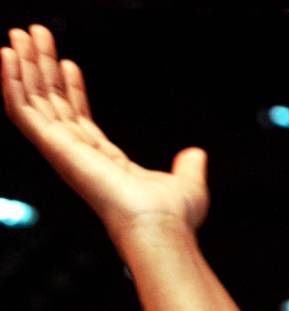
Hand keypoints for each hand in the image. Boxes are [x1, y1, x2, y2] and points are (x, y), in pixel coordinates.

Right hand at [2, 23, 208, 239]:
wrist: (160, 223)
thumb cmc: (171, 215)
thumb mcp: (186, 183)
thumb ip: (188, 166)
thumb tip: (196, 155)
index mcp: (104, 161)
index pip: (79, 118)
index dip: (71, 90)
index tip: (68, 63)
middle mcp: (77, 154)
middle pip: (51, 103)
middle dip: (41, 69)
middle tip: (34, 36)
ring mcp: (62, 150)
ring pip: (32, 100)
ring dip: (23, 66)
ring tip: (19, 34)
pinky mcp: (52, 145)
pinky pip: (21, 108)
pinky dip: (12, 81)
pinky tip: (10, 56)